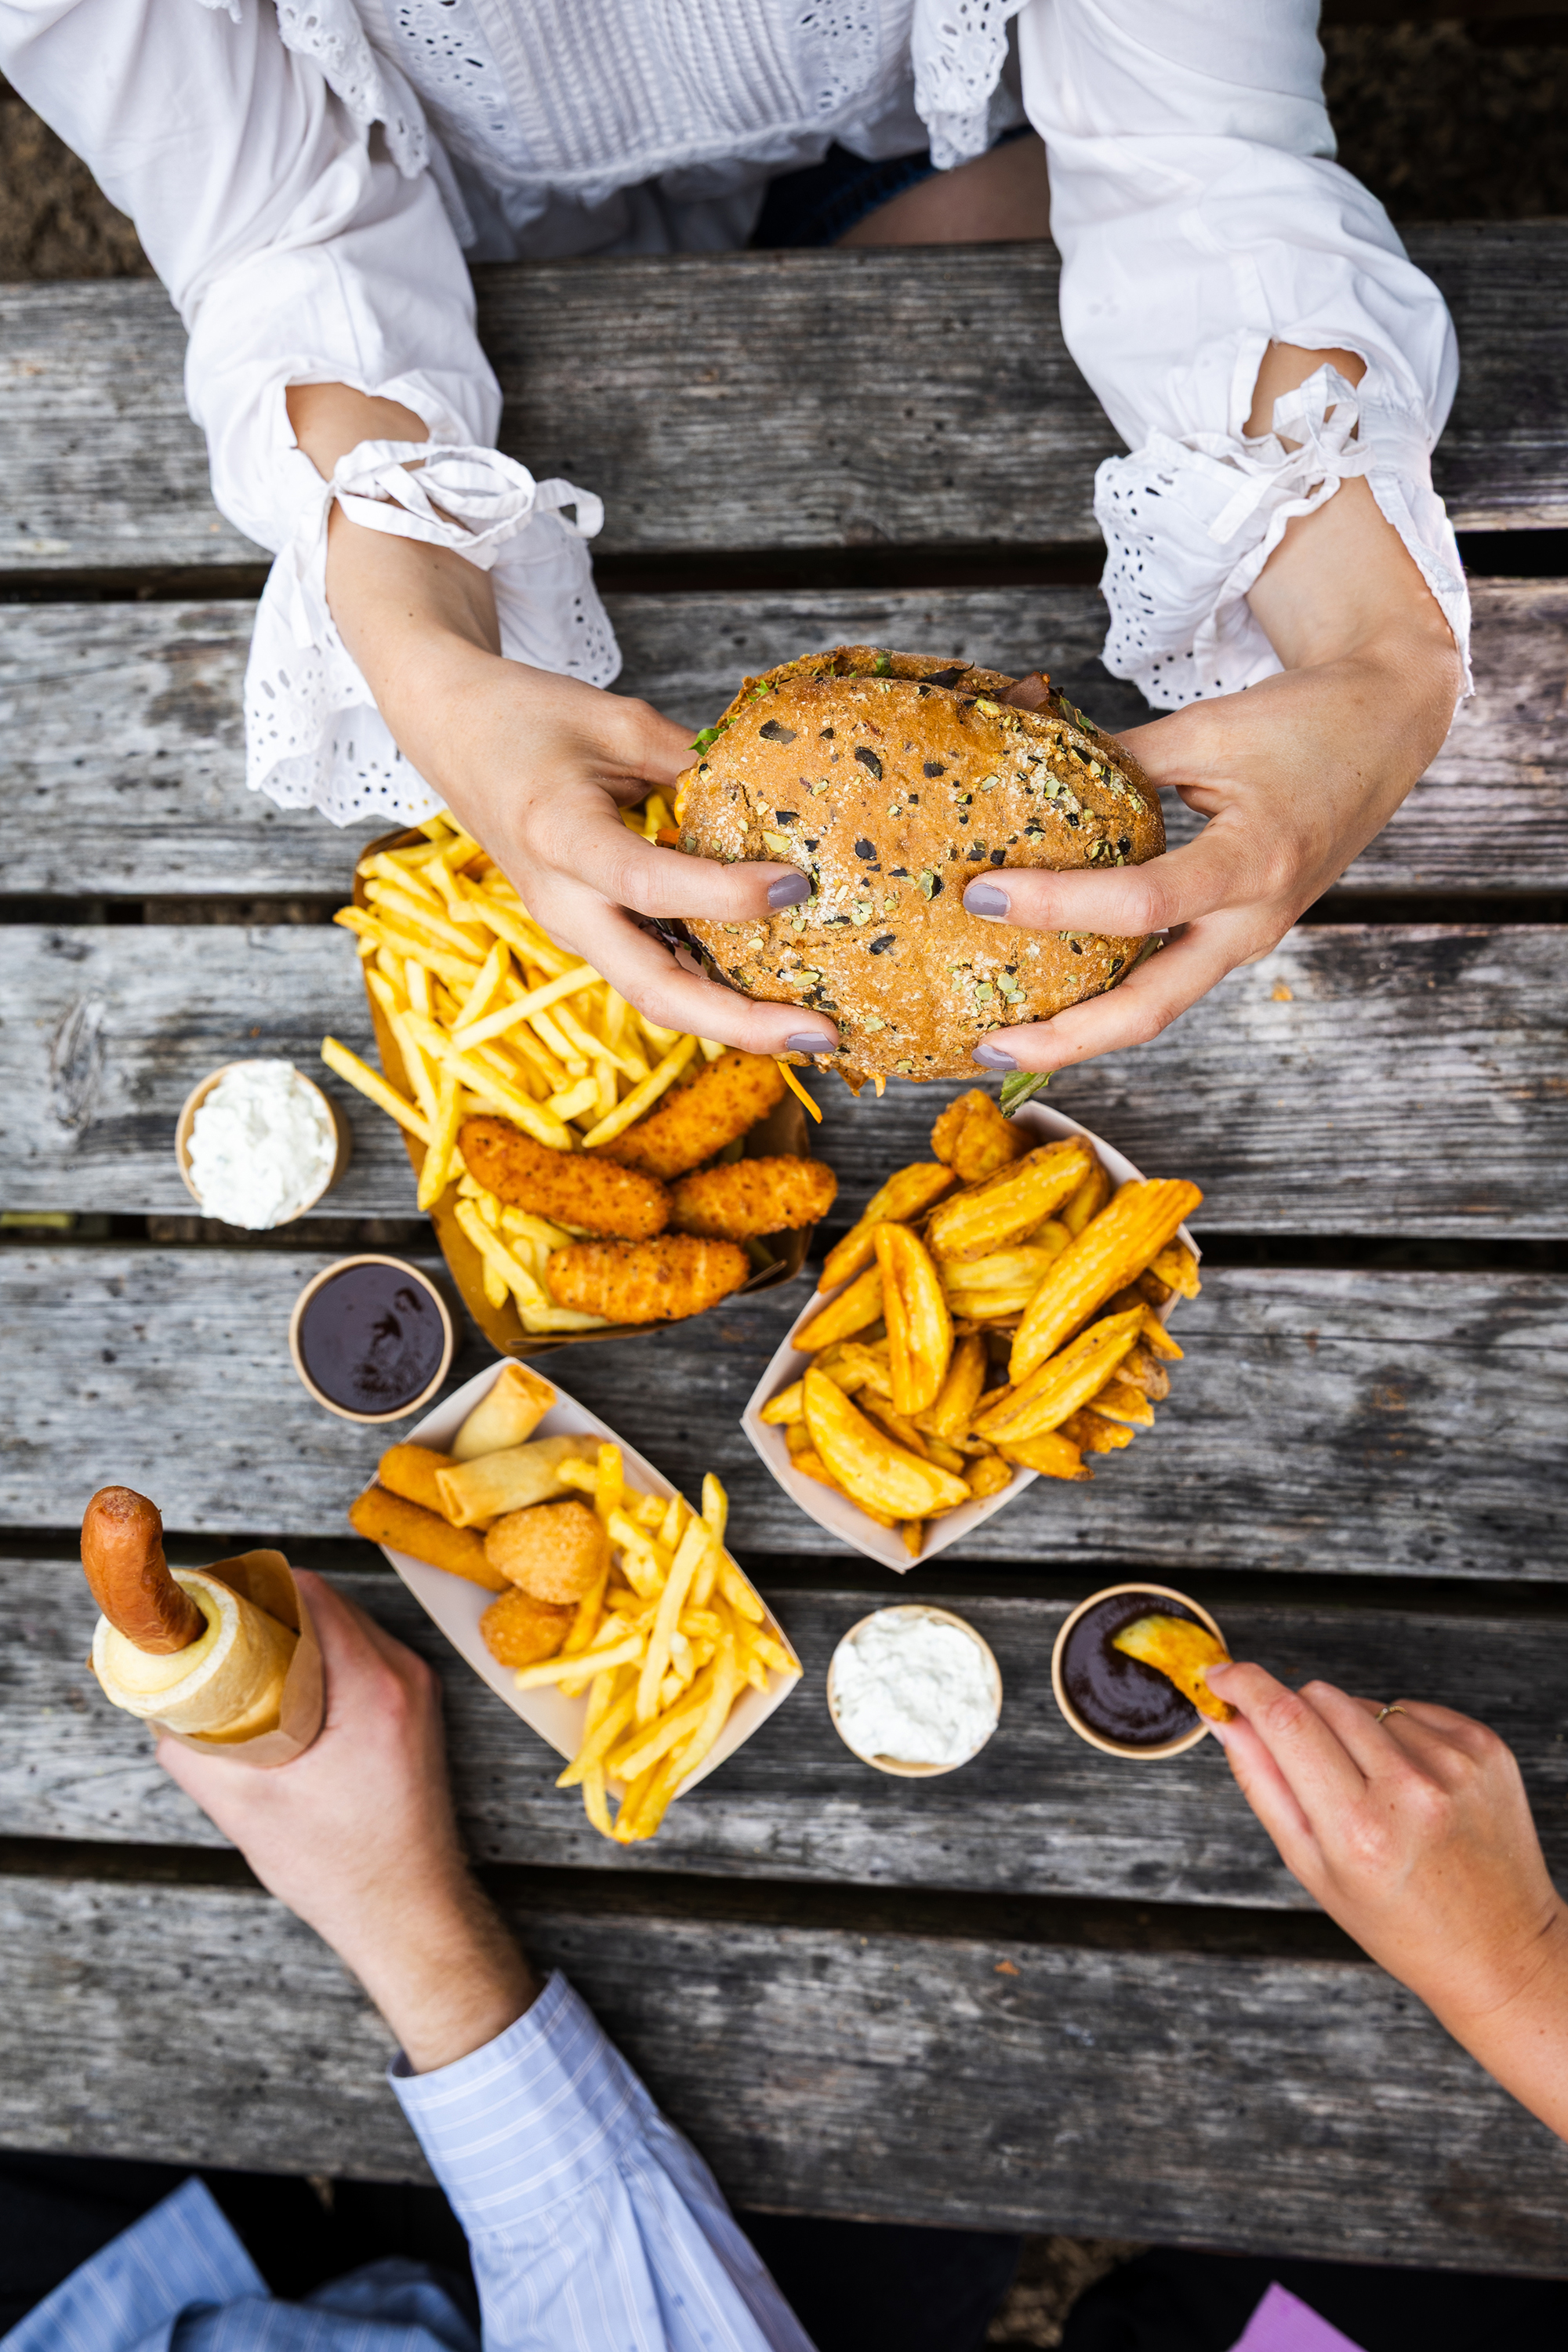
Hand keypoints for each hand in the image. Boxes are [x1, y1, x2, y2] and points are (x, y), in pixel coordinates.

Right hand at [159, 1571, 537, 2072]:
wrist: (411, 1911)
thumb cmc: (343, 1869)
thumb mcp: (247, 1810)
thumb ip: (194, 1754)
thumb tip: (163, 1713)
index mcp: (373, 1686)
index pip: (307, 1593)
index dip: (249, 1589)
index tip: (208, 1606)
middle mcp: (405, 1674)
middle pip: (325, 1602)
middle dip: (265, 1610)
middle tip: (214, 1636)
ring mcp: (417, 1689)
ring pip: (343, 1626)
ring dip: (293, 1634)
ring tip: (243, 1666)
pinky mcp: (415, 1708)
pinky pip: (361, 1655)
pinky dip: (320, 1658)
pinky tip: (284, 1692)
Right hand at [356, 614, 836, 1056]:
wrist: (453, 733)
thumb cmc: (529, 718)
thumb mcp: (618, 720)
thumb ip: (697, 764)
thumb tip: (783, 800)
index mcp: (560, 837)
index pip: (649, 885)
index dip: (727, 895)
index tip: (798, 885)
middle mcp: (562, 902)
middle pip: (655, 989)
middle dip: (741, 1024)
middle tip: (821, 1036)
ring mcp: (572, 928)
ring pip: (656, 996)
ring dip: (733, 1021)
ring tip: (811, 1029)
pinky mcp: (587, 933)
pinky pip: (653, 972)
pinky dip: (710, 990)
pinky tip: (769, 993)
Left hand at [965, 470, 1463, 1077]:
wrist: (1385, 731)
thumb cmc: (1299, 721)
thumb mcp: (1204, 728)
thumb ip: (1115, 758)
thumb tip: (1016, 760)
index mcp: (1253, 860)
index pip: (1144, 903)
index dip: (1059, 905)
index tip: (984, 894)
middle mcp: (1253, 920)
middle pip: (1151, 1008)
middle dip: (1067, 1039)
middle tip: (987, 1048)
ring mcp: (1247, 940)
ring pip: (1157, 1010)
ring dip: (1081, 1033)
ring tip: (1002, 1041)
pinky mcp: (1237, 939)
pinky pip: (1165, 983)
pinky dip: (1107, 998)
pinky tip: (1051, 997)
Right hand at [1207, 1660, 1567, 2140]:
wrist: (1500, 1948)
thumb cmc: (1402, 1923)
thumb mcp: (1313, 1868)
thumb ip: (1263, 1784)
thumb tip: (1227, 1719)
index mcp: (1358, 1828)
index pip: (1285, 1721)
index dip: (1243, 1685)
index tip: (1220, 1675)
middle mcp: (1411, 1789)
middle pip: (1320, 1698)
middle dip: (1297, 1715)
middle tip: (1310, 1768)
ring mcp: (1455, 1763)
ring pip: (1364, 1703)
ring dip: (1353, 1732)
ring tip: (1377, 1794)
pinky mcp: (1485, 1747)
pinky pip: (1412, 1711)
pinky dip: (1398, 1736)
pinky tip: (1413, 1787)